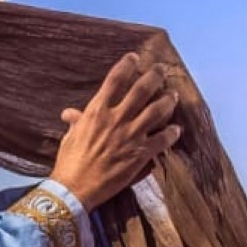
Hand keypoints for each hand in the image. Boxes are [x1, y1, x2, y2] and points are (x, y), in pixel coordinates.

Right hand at [49, 54, 181, 208]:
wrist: (74, 188)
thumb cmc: (69, 162)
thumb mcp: (69, 137)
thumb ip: (76, 122)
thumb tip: (69, 113)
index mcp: (96, 111)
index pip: (114, 79)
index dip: (126, 65)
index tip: (134, 57)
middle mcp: (116, 118)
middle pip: (141, 89)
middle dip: (154, 77)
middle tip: (161, 70)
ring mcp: (130, 135)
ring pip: (156, 110)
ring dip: (168, 101)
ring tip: (173, 95)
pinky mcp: (140, 154)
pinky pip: (162, 139)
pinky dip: (171, 133)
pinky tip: (177, 130)